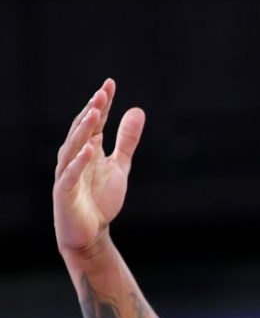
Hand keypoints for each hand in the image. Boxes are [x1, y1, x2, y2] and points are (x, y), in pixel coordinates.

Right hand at [53, 78, 144, 257]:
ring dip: (83, 130)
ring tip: (95, 113)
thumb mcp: (120, 165)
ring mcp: (68, 175)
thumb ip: (127, 140)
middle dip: (91, 112)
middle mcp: (74, 158)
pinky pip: (70, 175)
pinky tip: (90, 149)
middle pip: (81, 131)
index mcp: (88, 149)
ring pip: (72, 148)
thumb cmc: (100, 198)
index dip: (102, 104)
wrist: (90, 233)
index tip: (110, 84)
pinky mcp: (65, 194)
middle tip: (102, 93)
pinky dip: (79, 162)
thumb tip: (137, 110)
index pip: (94, 122)